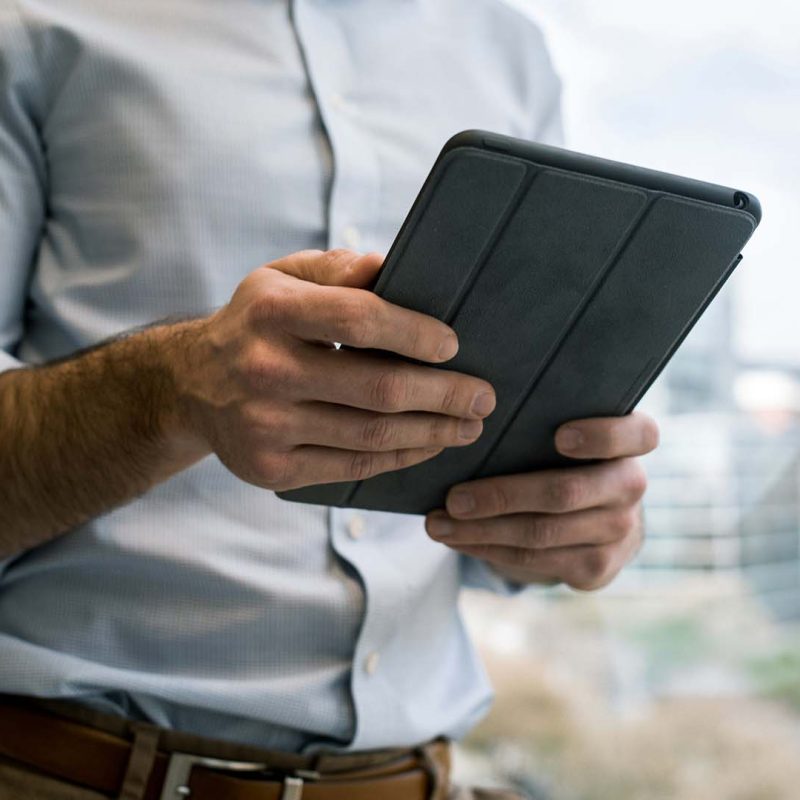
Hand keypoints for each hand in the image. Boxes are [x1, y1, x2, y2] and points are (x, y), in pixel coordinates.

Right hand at [170, 249, 495, 490]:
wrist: (190, 386)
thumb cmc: (255, 324)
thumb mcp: (281, 278)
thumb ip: (335, 269)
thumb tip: (394, 269)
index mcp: (272, 312)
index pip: (359, 319)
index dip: (414, 333)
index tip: (454, 346)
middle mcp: (265, 370)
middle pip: (377, 388)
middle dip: (444, 394)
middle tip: (484, 397)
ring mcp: (266, 426)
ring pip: (372, 434)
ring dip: (433, 431)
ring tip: (469, 425)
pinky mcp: (271, 469)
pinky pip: (352, 466)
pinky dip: (400, 457)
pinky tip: (428, 445)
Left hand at [424, 412, 658, 589]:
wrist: (595, 515)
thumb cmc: (564, 457)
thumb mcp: (565, 430)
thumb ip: (542, 419)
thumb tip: (471, 414)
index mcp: (632, 442)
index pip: (638, 435)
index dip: (601, 437)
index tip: (559, 436)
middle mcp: (632, 487)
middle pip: (565, 493)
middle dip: (502, 496)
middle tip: (454, 498)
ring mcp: (618, 532)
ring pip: (540, 533)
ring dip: (481, 531)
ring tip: (438, 523)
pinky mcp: (596, 569)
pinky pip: (533, 560)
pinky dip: (487, 549)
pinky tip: (457, 539)